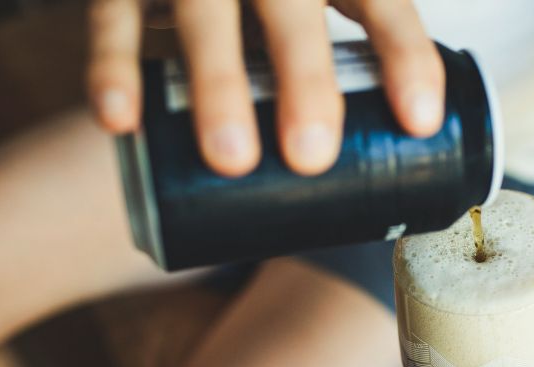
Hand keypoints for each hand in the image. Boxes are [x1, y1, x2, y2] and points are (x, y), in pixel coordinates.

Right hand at [86, 0, 444, 175]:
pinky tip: (121, 120)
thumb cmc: (268, 9)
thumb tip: (387, 181)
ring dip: (218, 84)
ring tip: (233, 159)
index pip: (378, 0)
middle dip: (305, 79)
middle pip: (291, 11)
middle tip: (311, 154)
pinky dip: (113, 66)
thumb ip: (345, 73)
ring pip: (204, 14)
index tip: (421, 122)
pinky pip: (112, 17)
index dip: (404, 55)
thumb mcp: (313, 18)